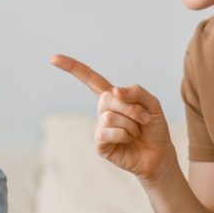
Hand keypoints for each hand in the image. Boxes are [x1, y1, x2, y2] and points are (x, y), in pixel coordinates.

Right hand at [51, 54, 174, 182]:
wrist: (159, 154)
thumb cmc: (154, 128)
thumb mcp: (152, 103)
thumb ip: (136, 91)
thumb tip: (115, 91)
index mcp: (113, 97)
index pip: (91, 79)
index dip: (73, 68)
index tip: (53, 58)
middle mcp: (103, 110)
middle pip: (107, 98)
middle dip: (131, 109)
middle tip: (144, 119)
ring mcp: (100, 127)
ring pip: (108, 117)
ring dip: (131, 124)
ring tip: (136, 132)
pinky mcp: (100, 144)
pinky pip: (107, 132)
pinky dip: (124, 135)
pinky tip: (128, 140)